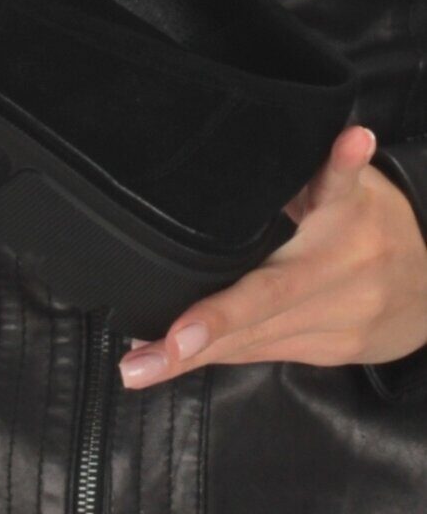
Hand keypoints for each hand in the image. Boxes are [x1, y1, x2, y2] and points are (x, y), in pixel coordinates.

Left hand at [119, 125, 426, 388]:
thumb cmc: (377, 213)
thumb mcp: (351, 185)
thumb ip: (318, 173)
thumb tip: (282, 147)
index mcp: (337, 241)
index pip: (270, 284)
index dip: (222, 311)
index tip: (179, 333)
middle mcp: (335, 291)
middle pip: (252, 324)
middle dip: (190, 345)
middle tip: (136, 364)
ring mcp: (337, 328)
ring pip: (255, 345)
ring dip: (194, 358)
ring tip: (140, 366)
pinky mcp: (335, 351)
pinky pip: (269, 352)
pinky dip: (223, 354)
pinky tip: (178, 361)